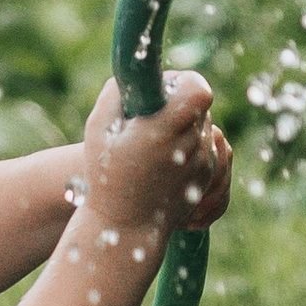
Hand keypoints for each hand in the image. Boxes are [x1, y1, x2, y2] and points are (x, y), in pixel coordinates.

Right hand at [78, 72, 232, 241]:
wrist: (125, 229)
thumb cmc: (105, 178)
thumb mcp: (98, 130)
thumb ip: (117, 93)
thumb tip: (137, 75)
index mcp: (166, 132)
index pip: (199, 90)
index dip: (185, 82)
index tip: (164, 90)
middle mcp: (191, 146)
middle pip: (200, 105)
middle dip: (179, 103)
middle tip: (152, 116)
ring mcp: (204, 163)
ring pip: (206, 124)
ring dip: (185, 125)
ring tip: (155, 141)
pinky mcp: (208, 177)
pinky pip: (208, 146)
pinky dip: (190, 145)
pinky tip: (164, 158)